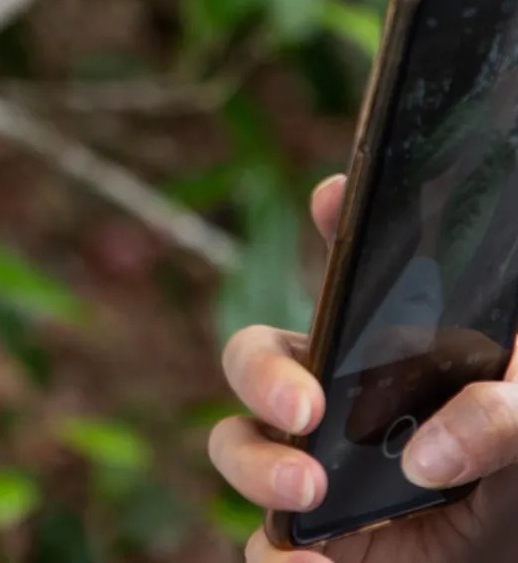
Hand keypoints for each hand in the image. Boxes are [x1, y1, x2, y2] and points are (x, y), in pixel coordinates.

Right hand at [210, 176, 517, 562]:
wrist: (516, 560)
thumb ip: (501, 412)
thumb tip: (427, 454)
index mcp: (382, 350)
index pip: (347, 270)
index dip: (336, 219)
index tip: (336, 199)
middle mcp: (334, 397)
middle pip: (255, 355)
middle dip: (262, 372)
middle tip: (306, 407)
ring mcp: (313, 467)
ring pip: (237, 443)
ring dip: (253, 462)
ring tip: (306, 490)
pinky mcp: (313, 543)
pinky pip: (262, 548)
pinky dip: (271, 558)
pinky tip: (308, 562)